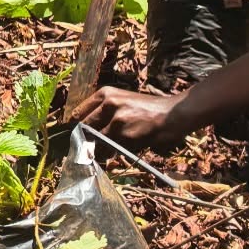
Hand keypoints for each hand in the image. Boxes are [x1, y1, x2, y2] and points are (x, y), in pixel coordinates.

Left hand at [72, 85, 188, 148]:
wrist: (173, 114)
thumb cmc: (148, 109)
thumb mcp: (123, 101)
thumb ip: (103, 112)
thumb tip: (82, 131)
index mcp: (105, 93)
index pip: (77, 114)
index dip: (75, 129)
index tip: (76, 138)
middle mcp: (108, 104)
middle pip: (83, 129)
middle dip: (85, 142)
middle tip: (88, 150)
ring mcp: (116, 120)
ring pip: (95, 142)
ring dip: (99, 151)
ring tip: (108, 151)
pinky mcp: (125, 136)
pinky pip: (109, 151)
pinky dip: (111, 155)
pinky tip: (120, 152)